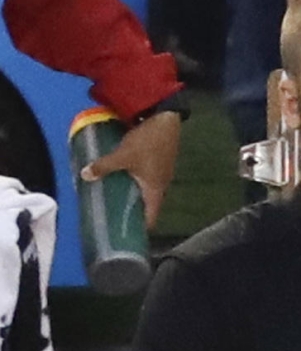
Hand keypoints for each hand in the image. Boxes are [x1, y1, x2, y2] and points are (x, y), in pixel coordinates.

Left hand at [81, 111, 180, 227]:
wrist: (166, 118)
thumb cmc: (148, 142)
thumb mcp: (122, 155)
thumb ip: (104, 166)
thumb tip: (84, 175)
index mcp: (155, 190)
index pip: (150, 218)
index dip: (139, 228)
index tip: (126, 232)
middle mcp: (162, 186)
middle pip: (148, 205)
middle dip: (133, 209)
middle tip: (115, 211)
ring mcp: (163, 173)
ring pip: (148, 190)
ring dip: (135, 193)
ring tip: (117, 193)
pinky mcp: (161, 162)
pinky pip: (148, 178)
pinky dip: (138, 180)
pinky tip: (126, 174)